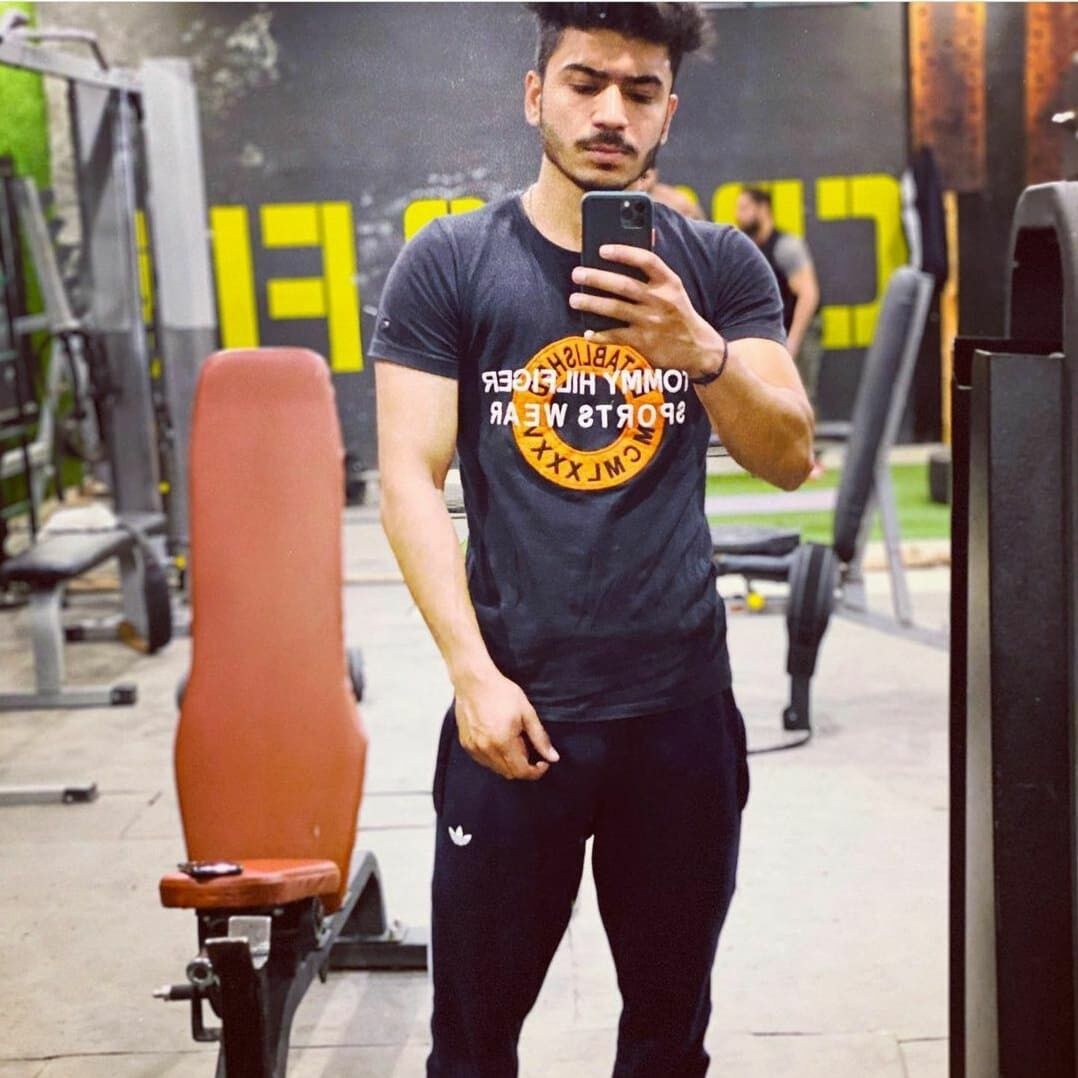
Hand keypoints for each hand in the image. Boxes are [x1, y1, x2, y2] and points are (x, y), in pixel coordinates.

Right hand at [454, 669, 558, 779]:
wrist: (474, 681)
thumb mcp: (527, 712)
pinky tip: (499, 741)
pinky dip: (495, 758)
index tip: (544, 763)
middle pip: (509, 773)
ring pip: (496, 769)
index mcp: (503, 742)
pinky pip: (483, 760)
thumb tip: (553, 757)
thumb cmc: (501, 693)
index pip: (521, 771)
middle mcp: (486, 749)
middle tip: (529, 747)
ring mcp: (474, 748)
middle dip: (524, 767)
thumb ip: (540, 738)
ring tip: (514, 742)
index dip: (536, 772)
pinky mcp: (466, 744)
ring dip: (509, 763)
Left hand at [569, 244, 723, 379]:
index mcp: (669, 282)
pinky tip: (587, 333)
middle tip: (577, 274)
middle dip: (597, 278)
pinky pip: (616, 337)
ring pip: (616, 310)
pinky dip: (600, 336)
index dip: (623, 253)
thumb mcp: (674, 288)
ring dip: (591, 303)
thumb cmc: (678, 312)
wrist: (697, 348)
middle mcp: (661, 301)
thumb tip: (645, 232)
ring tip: (574, 299)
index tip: (602, 249)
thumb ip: (655, 268)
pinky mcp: (645, 343)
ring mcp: (652, 323)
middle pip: (624, 285)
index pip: (647, 260)